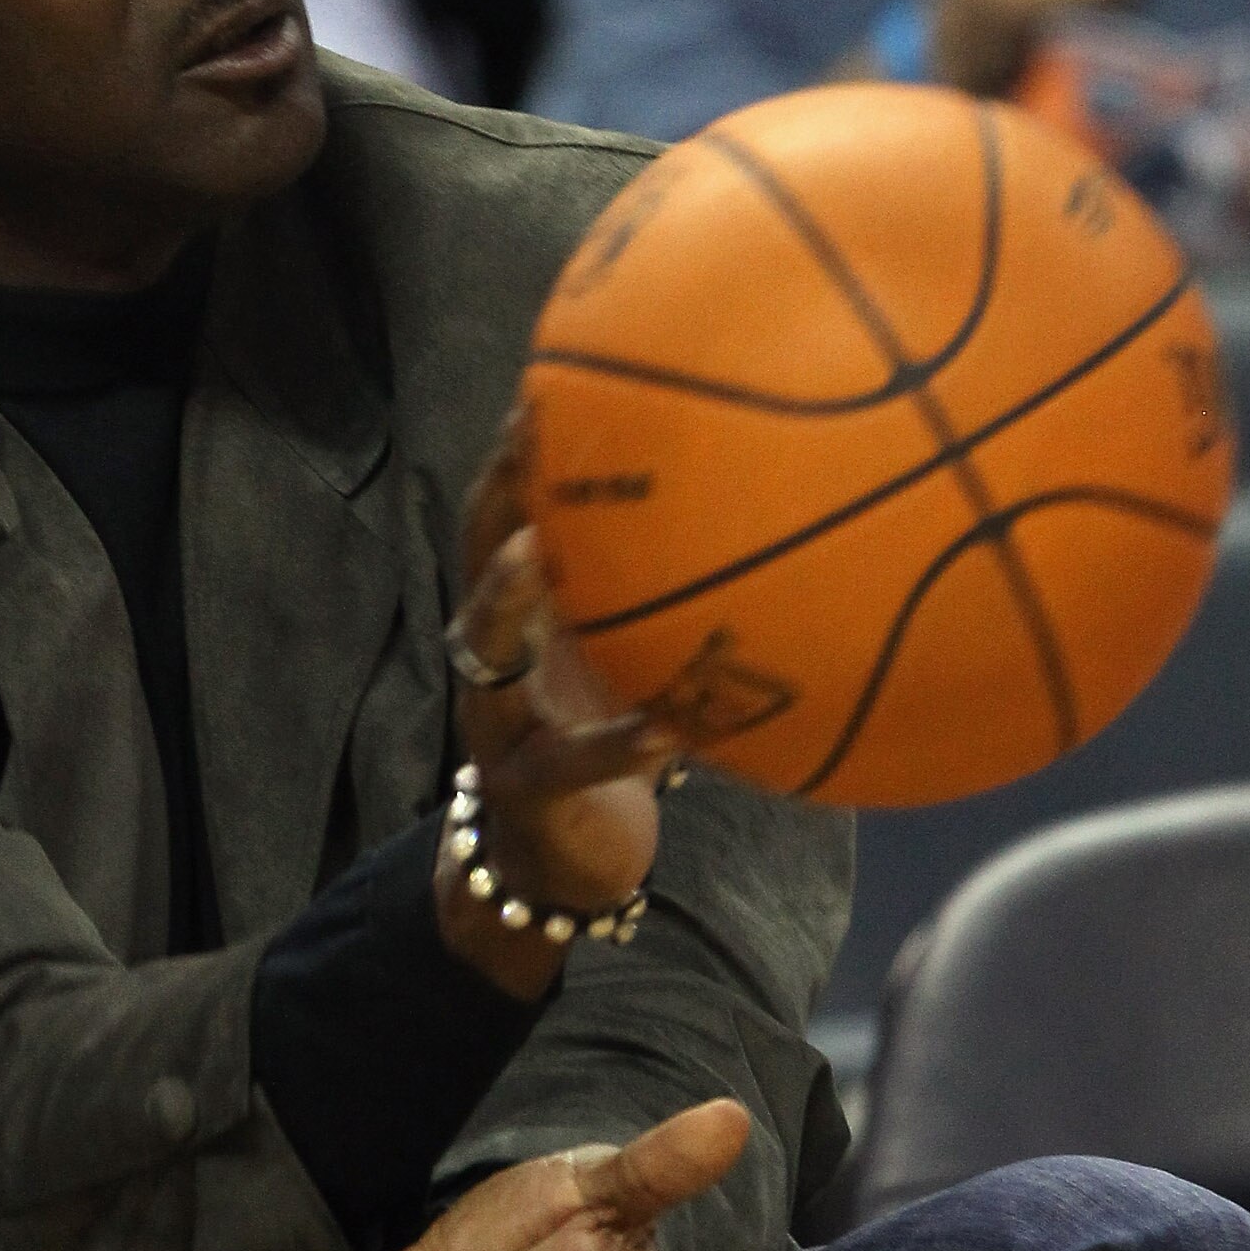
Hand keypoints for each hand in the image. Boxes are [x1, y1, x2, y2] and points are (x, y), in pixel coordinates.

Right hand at [438, 415, 677, 1001]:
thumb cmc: (610, 743)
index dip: (519, 456)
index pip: (506, 519)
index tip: (549, 384)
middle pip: (475, 561)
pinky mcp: (527, 790)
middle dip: (497, 497)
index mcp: (526, 620)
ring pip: (485, 652)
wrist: (563, 866)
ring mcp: (498, 725)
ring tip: (538, 555)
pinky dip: (623, 741)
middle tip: (527, 436)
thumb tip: (774, 523)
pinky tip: (676, 727)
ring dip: (507, 598)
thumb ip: (669, 603)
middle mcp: (495, 660)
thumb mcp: (637, 662)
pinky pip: (573, 760)